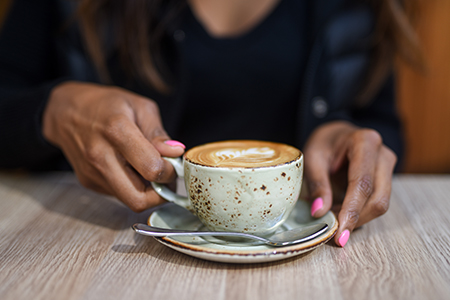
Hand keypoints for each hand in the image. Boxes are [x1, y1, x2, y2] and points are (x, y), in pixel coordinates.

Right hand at [43, 81, 184, 211]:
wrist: (65, 112)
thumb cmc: (106, 105)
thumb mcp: (139, 107)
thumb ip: (158, 133)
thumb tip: (176, 153)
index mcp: (117, 131)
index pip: (152, 169)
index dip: (170, 171)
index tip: (173, 163)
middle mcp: (100, 156)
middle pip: (138, 199)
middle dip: (160, 194)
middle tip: (166, 178)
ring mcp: (92, 173)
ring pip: (129, 201)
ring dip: (147, 192)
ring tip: (149, 170)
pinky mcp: (88, 182)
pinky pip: (119, 194)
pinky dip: (132, 187)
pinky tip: (131, 169)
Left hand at [303, 121, 396, 246]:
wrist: (336, 134)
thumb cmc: (324, 143)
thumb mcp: (312, 157)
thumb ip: (317, 183)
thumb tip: (319, 212)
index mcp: (365, 142)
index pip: (362, 183)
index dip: (352, 210)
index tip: (340, 232)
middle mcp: (383, 154)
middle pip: (378, 197)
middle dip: (356, 219)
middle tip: (334, 235)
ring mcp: (388, 167)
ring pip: (380, 203)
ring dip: (357, 218)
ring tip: (333, 221)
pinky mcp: (386, 179)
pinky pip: (376, 202)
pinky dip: (359, 213)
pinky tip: (341, 215)